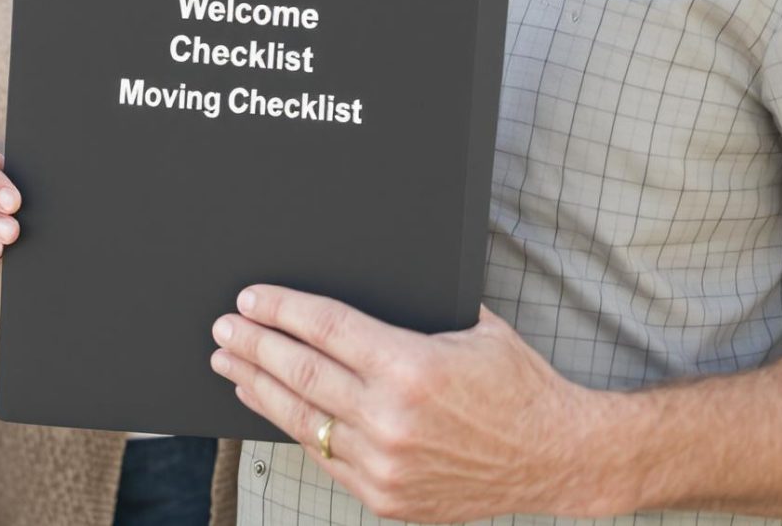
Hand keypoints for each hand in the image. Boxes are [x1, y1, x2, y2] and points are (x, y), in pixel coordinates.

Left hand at [211, 288, 621, 521]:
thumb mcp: (473, 327)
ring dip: (259, 388)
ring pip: (302, 420)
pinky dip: (295, 429)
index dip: (281, 310)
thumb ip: (414, 312)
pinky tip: (273, 408)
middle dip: (255, 346)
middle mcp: (392, 419)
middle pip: (301, 373)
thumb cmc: (518, 385)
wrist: (556, 457)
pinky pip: (326, 458)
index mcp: (413, 367)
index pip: (326, 329)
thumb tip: (359, 284)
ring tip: (230, 364)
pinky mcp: (386, 497)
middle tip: (225, 328)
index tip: (252, 298)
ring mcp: (386, 465)